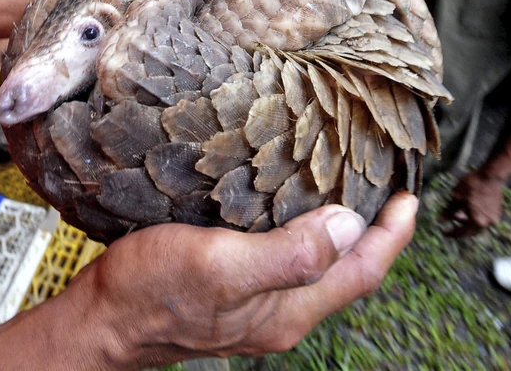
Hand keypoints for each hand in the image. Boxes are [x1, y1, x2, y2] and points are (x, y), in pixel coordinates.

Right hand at [73, 193, 416, 366]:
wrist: (100, 322)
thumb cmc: (151, 294)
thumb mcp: (223, 267)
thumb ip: (289, 254)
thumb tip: (349, 226)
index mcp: (289, 310)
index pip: (361, 272)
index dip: (392, 236)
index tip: (410, 198)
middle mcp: (280, 313)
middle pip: (345, 272)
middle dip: (373, 234)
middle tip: (386, 188)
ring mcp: (255, 307)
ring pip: (316, 267)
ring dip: (339, 233)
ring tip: (346, 191)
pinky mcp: (231, 294)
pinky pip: (285, 261)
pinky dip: (300, 233)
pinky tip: (285, 208)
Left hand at [440, 170, 505, 237]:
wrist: (492, 175)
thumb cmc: (473, 185)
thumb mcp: (457, 197)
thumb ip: (449, 212)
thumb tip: (439, 221)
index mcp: (477, 221)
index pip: (461, 232)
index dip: (451, 233)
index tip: (443, 232)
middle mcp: (487, 223)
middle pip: (470, 232)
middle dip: (460, 228)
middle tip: (451, 224)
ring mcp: (493, 218)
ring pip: (477, 226)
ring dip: (467, 222)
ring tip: (457, 214)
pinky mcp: (496, 212)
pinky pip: (483, 220)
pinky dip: (474, 217)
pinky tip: (468, 209)